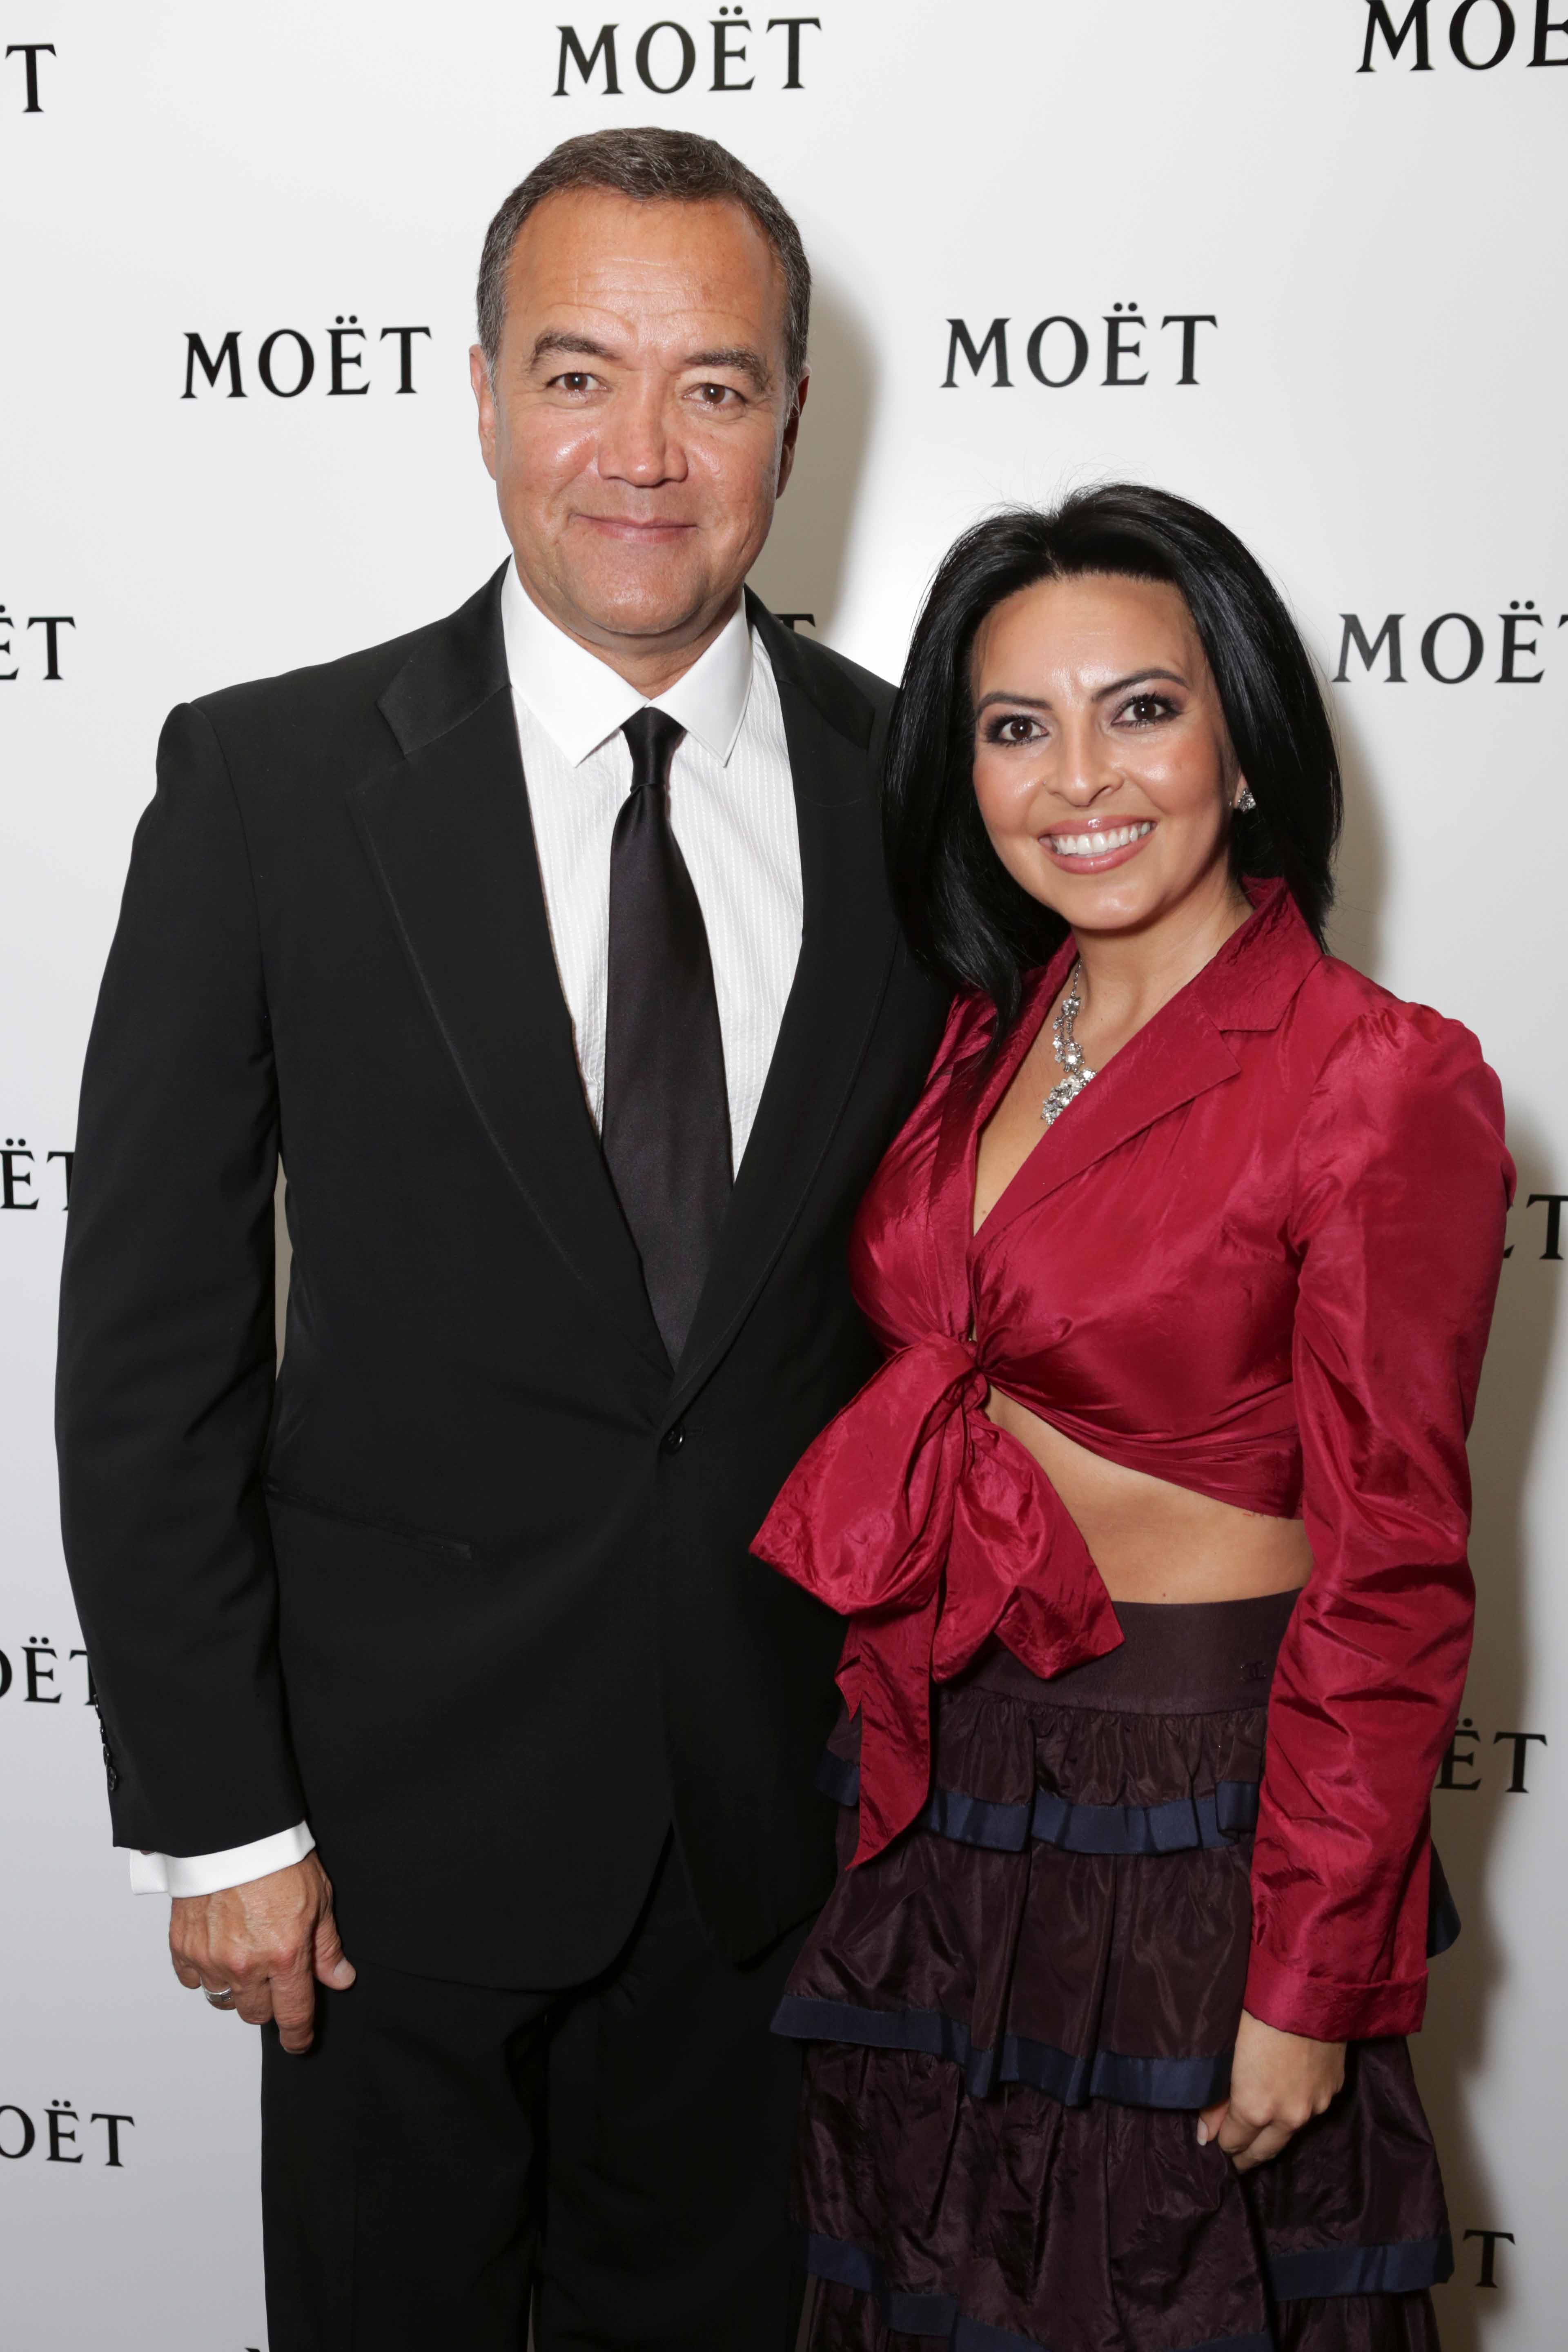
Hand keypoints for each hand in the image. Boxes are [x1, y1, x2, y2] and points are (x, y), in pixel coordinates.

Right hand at [170, 1853, 353, 2054]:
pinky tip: (218, 1949)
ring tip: (245, 1959)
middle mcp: (245, 1964)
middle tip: (273, 1979)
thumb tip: (340, 1978)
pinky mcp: (183, 1947)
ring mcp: (211, 1958)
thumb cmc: (277, 1858)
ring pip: (223, 2000)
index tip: (299, 2042)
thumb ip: (326, 1947)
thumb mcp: (319, 1899)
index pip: (292, 2014)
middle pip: (256, 2014)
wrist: (233, 1831)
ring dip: (236, 1989)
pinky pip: (193, 1980)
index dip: (298, 2036)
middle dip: (268, 2004)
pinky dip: (205, 1972)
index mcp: (285, 1955)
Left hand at [1198, 2009, 1344, 2171]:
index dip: (1223, 2141)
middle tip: (1237, 2159)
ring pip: (1290, 2131)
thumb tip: (1204, 2134)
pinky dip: (1298, 2108)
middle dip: (1248, 2155)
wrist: (1310, 1991)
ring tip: (1262, 2132)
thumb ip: (1217, 2098)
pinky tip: (1290, 2098)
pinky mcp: (1334, 2089)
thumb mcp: (1228, 2053)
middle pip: (1265, 2150)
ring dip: (1275, 2132)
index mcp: (1255, 2108)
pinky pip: (1312, 2108)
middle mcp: (1288, 2116)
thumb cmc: (1258, 2013)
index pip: (1234, 2142)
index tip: (1216, 2141)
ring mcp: (1315, 2105)